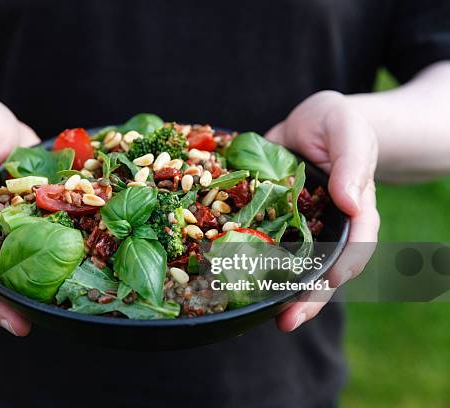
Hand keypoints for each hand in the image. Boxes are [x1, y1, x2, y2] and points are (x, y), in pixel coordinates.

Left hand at [265, 91, 379, 331]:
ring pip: (294, 268)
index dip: (345, 264)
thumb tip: (350, 202)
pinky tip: (232, 283)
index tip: (330, 281)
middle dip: (309, 298)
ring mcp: (300, 230)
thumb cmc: (336, 124)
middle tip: (287, 320)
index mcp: (355, 209)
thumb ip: (352, 163)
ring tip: (262, 316)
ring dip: (280, 294)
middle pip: (325, 270)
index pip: (357, 243)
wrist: (308, 125)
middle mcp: (328, 228)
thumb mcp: (348, 131)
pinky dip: (251, 267)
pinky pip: (264, 249)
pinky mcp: (272, 224)